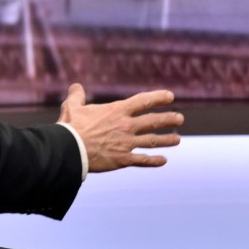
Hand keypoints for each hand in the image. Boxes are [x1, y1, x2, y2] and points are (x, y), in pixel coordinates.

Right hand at [58, 83, 183, 172]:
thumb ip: (77, 96)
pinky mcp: (122, 160)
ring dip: (166, 140)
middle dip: (168, 119)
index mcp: (117, 111)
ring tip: (177, 139)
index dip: (158, 97)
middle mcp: (126, 126)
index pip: (143, 101)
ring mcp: (126, 143)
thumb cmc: (70, 127)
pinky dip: (154, 161)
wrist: (68, 150)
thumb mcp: (72, 107)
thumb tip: (76, 87)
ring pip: (152, 141)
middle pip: (153, 121)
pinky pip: (142, 160)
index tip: (170, 96)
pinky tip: (164, 161)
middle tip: (180, 118)